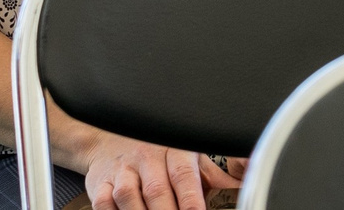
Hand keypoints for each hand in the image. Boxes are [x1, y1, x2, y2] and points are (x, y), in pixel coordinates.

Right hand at [75, 131, 244, 209]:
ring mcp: (122, 170)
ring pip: (129, 196)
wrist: (111, 141)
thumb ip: (214, 178)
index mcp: (174, 150)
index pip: (183, 175)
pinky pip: (104, 202)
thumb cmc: (159, 154)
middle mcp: (147, 157)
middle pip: (157, 190)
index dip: (191, 199)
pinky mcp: (99, 183)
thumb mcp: (189, 158)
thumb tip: (244, 189)